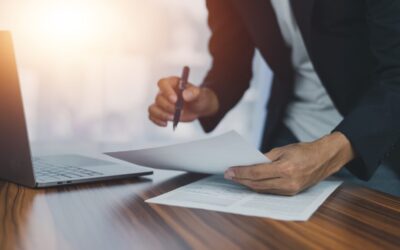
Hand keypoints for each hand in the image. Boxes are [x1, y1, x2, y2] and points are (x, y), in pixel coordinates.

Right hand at [148, 76, 218, 126]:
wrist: (199, 107)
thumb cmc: (198, 97)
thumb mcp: (200, 94)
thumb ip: (194, 93)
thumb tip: (185, 95)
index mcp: (173, 83)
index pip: (163, 83)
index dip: (166, 91)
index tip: (175, 100)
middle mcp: (165, 92)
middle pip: (158, 98)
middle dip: (168, 107)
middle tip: (179, 111)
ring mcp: (162, 102)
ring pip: (153, 108)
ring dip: (161, 115)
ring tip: (173, 118)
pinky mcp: (161, 112)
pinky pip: (153, 115)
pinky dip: (157, 120)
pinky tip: (165, 124)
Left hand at [224, 132, 354, 195]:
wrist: (324, 159)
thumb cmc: (304, 151)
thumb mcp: (283, 149)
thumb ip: (265, 158)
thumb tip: (248, 164)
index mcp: (286, 169)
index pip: (256, 173)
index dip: (240, 173)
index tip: (229, 171)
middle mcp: (288, 182)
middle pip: (257, 184)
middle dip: (241, 180)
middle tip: (229, 175)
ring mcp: (290, 190)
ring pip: (262, 190)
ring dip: (247, 184)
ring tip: (236, 178)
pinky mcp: (291, 193)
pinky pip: (270, 191)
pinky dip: (258, 186)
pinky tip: (250, 182)